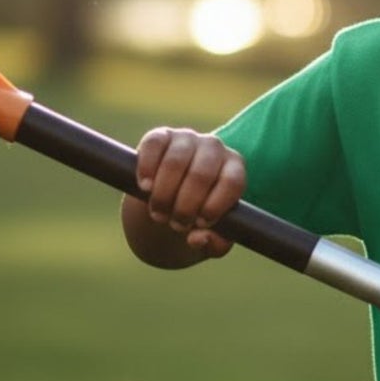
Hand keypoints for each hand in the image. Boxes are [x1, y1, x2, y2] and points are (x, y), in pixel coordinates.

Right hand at [134, 127, 245, 258]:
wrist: (168, 202)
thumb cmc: (197, 218)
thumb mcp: (211, 236)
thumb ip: (214, 244)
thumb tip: (198, 238)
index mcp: (234, 168)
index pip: (233, 181)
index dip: (216, 205)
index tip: (201, 223)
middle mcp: (214, 148)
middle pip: (202, 174)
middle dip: (185, 206)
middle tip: (175, 224)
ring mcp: (187, 138)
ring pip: (176, 162)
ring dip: (164, 194)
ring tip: (159, 214)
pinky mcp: (160, 136)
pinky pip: (154, 145)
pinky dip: (147, 168)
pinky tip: (145, 187)